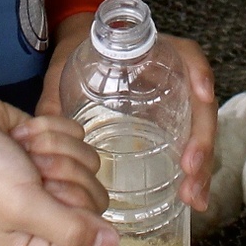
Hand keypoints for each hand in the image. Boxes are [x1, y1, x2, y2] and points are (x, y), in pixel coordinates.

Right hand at [0, 90, 112, 245]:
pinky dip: (48, 129)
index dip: (70, 201)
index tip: (41, 190)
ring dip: (52, 147)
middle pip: (94, 194)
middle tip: (27, 169)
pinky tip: (21, 136)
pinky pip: (77, 135)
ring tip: (21, 152)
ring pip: (88, 160)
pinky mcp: (52, 147)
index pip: (89, 227)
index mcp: (39, 245)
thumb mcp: (24, 207)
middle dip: (61, 170)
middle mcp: (49, 217)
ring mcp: (52, 180)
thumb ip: (71, 230)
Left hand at [40, 15, 221, 214]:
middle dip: (202, 140)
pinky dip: (195, 170)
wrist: (81, 48)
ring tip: (193, 196)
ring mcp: (175, 100)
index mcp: (152, 53)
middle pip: (200, 104)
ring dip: (202, 164)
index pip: (188, 56)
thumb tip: (43, 129)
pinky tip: (191, 196)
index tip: (201, 95)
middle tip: (189, 173)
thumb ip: (54, 98)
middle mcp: (174, 75)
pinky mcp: (170, 121)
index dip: (199, 73)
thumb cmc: (77, 54)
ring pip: (200, 131)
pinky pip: (190, 144)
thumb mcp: (63, 70)